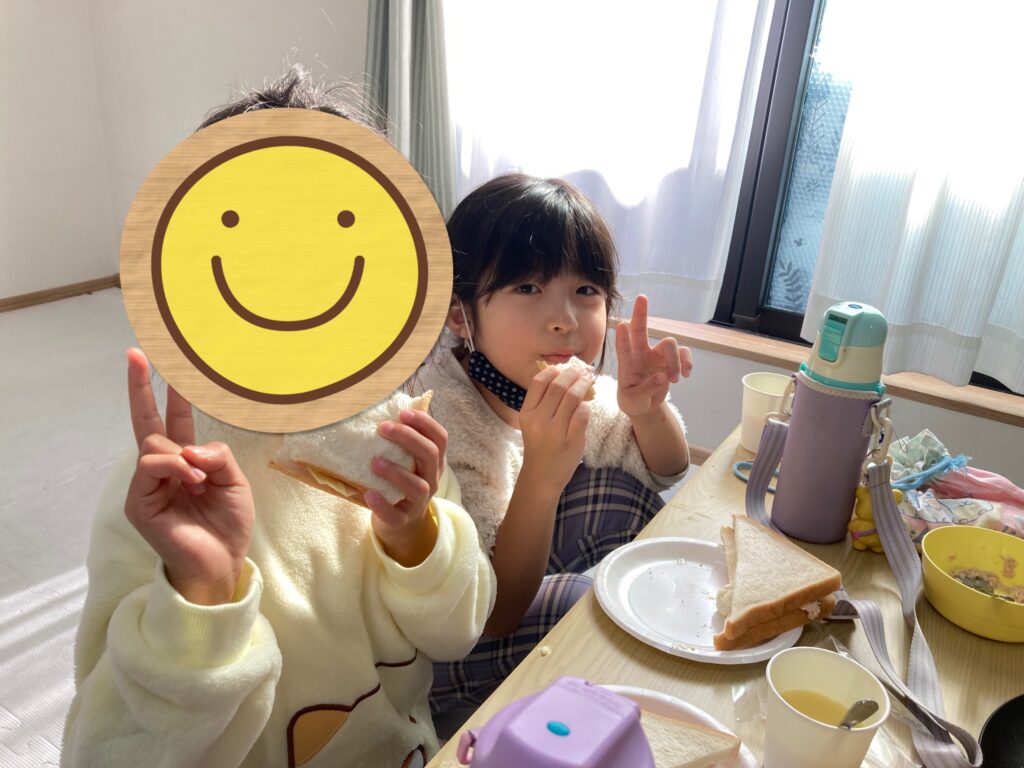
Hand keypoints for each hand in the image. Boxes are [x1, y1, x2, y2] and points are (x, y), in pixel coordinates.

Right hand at [123, 348, 253, 604]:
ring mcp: (147, 485)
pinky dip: (174, 468)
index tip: (165, 359)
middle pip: (147, 421)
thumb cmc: (228, 525)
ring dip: (181, 456)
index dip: (171, 391)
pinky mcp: (139, 502)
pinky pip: (151, 465)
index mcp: (187, 461)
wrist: (221, 563)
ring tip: (199, 480)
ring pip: (155, 445)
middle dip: (141, 387)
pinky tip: (191, 481)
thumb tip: (188, 447)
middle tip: (135, 353)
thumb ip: (216, 455)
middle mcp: (163, 469)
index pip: (174, 419)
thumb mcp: (234, 481)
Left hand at [366, 408, 447, 565]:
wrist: (400, 524)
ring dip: (396, 471)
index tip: (404, 413)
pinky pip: (395, 514)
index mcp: (434, 463)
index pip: (440, 439)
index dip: (426, 423)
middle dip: (408, 438)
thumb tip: (382, 409)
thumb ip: (403, 443)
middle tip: (383, 428)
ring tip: (374, 462)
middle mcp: (432, 480)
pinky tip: (369, 493)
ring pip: (417, 486)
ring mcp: (419, 502)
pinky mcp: (402, 520)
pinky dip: (382, 504)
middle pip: (430, 455)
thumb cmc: (400, 483)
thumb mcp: (408, 462)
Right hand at [518, 365, 592, 493]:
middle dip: (572, 374)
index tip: (563, 367)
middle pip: (558, 386)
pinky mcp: (571, 441)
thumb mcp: (534, 422)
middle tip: (581, 371)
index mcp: (526, 413)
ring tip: (588, 381)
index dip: (553, 370)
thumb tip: (564, 374)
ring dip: (583, 385)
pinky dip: (587, 406)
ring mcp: (555, 432)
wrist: (542, 476)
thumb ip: (544, 401)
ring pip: (573, 397)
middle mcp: (538, 421)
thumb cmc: (540, 445)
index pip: (538, 382)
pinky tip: (587, 405)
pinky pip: (583, 414)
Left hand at [615, 295, 692, 417]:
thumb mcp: (634, 401)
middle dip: (641, 313)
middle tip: (642, 297)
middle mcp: (641, 353)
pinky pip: (684, 353)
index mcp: (627, 363)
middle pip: (641, 329)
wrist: (644, 405)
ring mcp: (657, 355)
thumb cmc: (633, 400)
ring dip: (676, 362)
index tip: (622, 324)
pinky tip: (686, 375)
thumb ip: (646, 390)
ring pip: (670, 344)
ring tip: (675, 380)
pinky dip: (687, 362)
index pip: (623, 347)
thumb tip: (663, 377)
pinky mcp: (671, 360)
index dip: (623, 337)